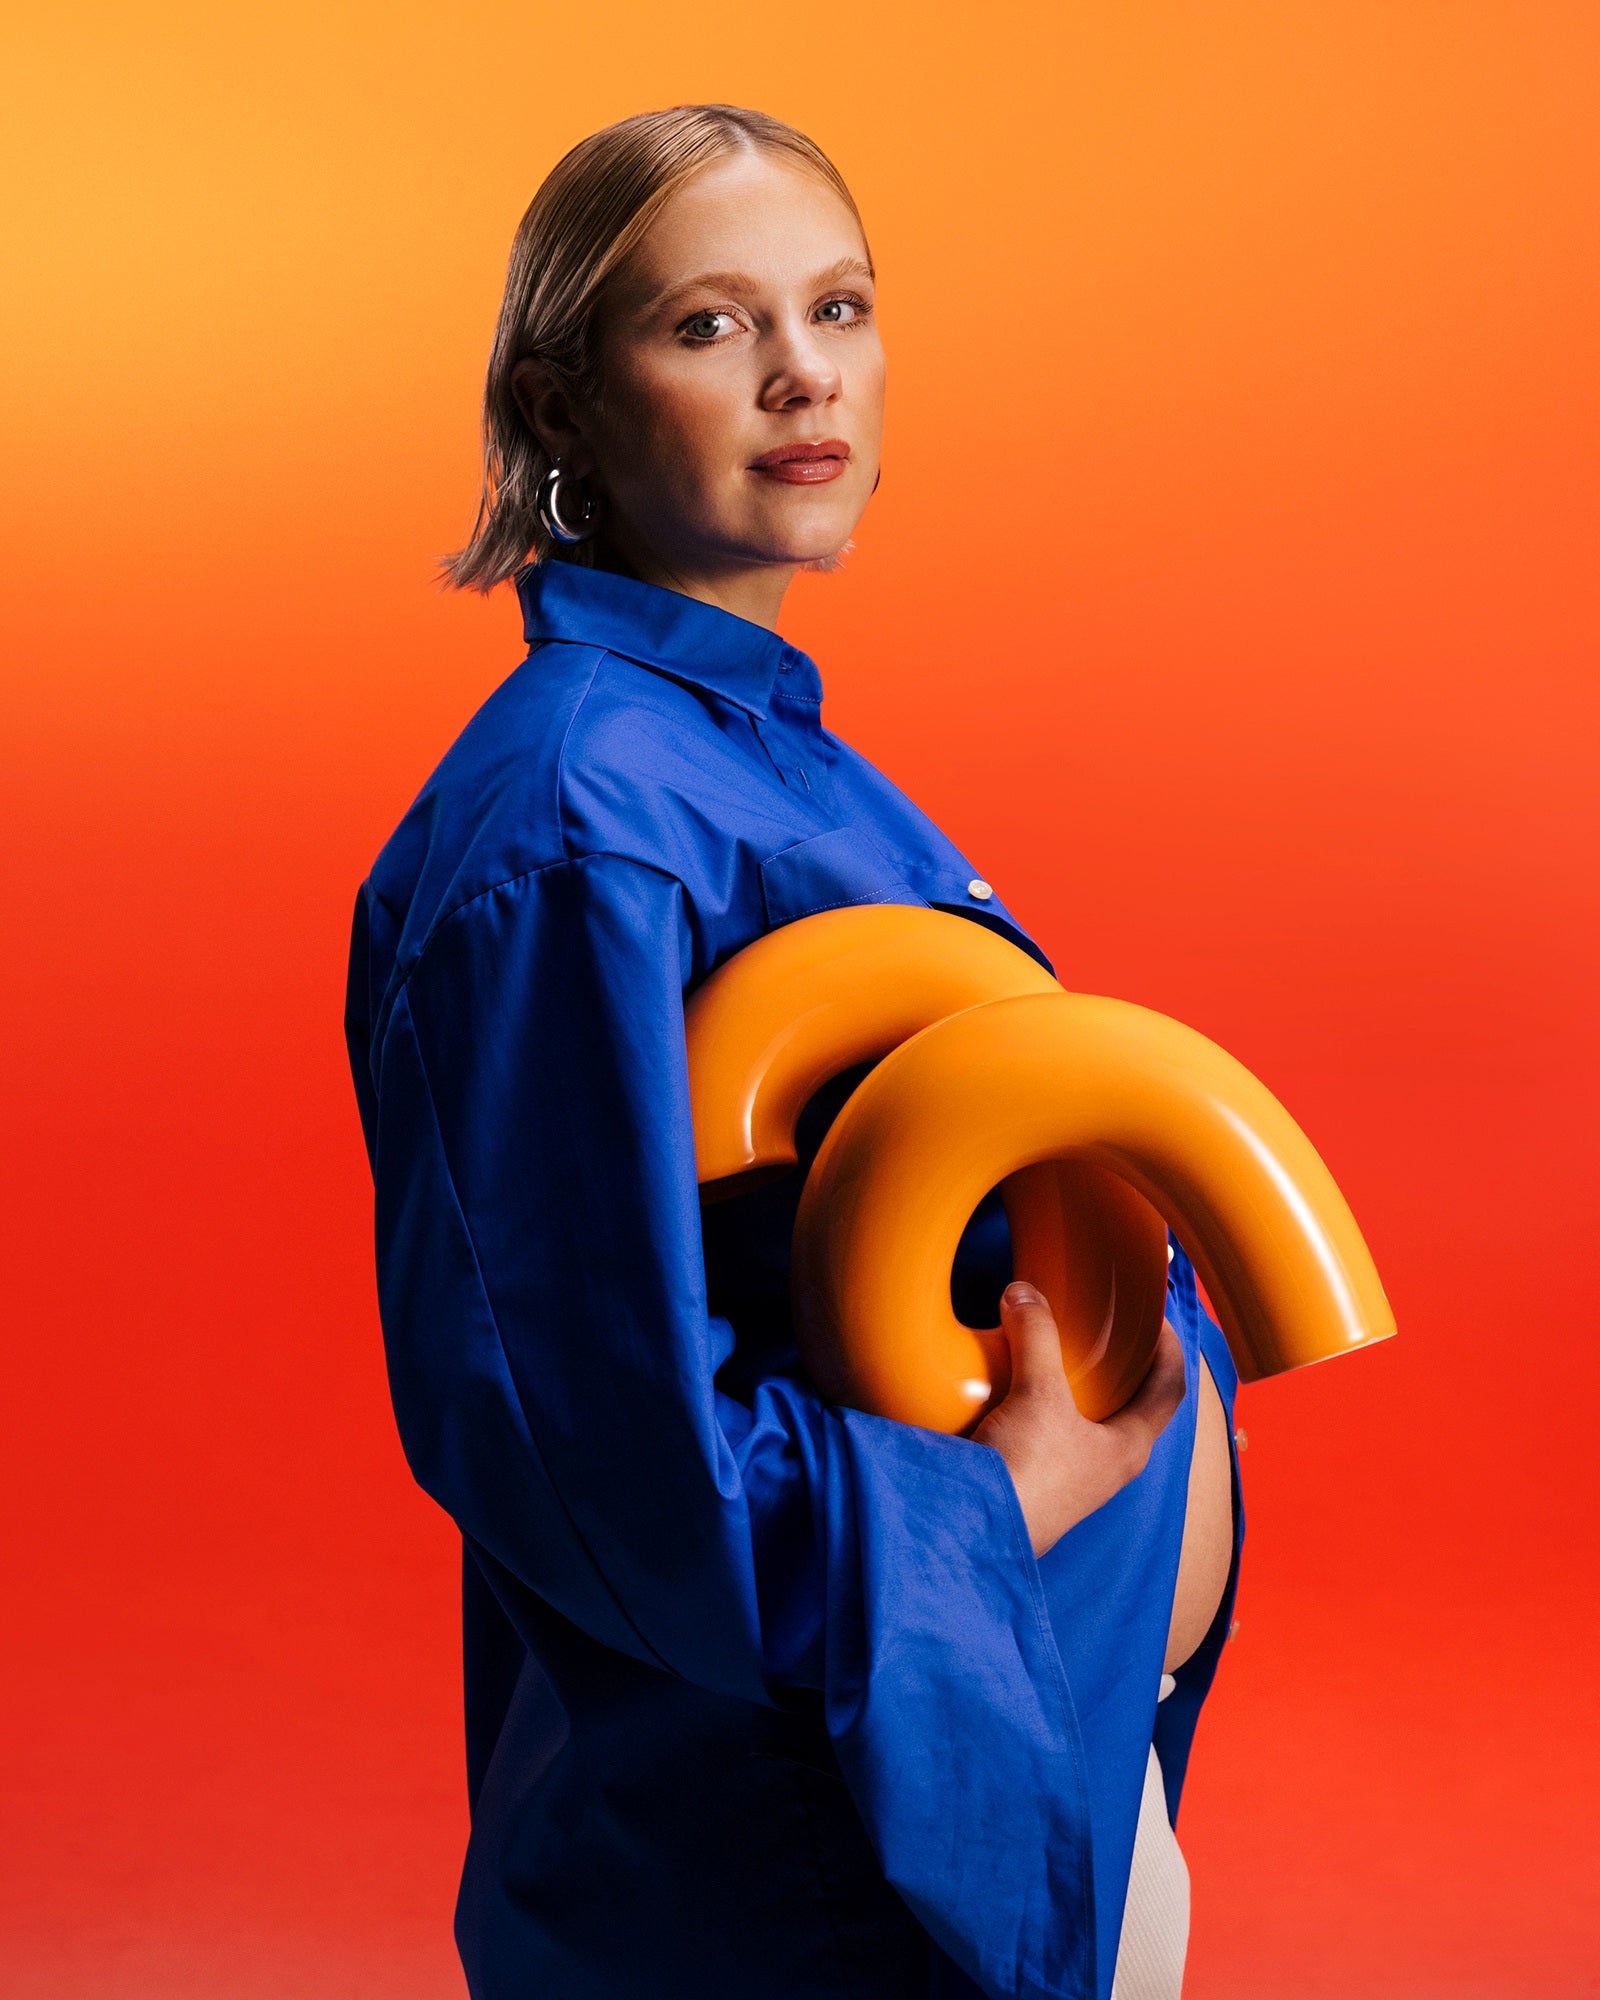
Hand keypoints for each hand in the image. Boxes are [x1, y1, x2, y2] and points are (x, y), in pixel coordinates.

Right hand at [971, 1282, 1186, 1557]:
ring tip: (1057, 1356)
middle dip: (1120, 1369)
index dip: (1170, 1351)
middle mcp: (1107, 1469)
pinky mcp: (1038, 1487)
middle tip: (1103, 1333)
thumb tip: (1024, 1293)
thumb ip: (1036, 1337)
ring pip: (1088, 1426)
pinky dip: (1041, 1408)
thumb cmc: (1028, 1473)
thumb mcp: (1038, 1395)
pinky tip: (1015, 1392)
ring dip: (1079, 1390)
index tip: (1157, 1321)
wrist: (975, 1531)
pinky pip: (1049, 1438)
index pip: (1168, 1391)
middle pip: (1129, 1409)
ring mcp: (1073, 1483)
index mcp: (1127, 1448)